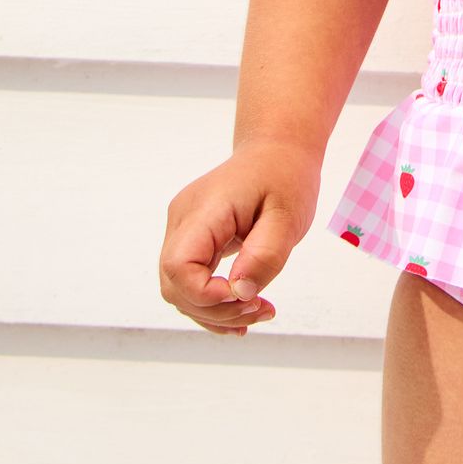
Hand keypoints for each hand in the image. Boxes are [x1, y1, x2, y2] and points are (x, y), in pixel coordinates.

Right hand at [159, 138, 320, 336]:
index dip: (205, 294)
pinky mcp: (192, 240)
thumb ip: (264, 254)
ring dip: (216, 312)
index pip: (179, 265)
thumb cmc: (284, 176)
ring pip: (180, 289)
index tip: (246, 296)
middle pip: (174, 284)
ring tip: (259, 310)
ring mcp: (183, 230)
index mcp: (205, 209)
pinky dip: (213, 302)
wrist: (276, 151)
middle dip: (215, 310)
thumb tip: (240, 293)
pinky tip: (242, 310)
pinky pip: (191, 280)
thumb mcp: (288, 214)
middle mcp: (183, 220)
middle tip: (261, 308)